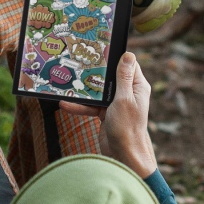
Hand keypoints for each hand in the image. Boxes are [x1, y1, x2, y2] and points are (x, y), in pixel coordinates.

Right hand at [60, 52, 157, 177]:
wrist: (123, 156)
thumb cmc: (127, 128)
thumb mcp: (124, 99)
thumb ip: (124, 78)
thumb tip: (128, 55)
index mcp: (137, 86)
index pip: (127, 64)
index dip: (114, 56)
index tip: (99, 48)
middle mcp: (128, 93)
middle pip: (110, 76)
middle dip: (94, 72)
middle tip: (78, 62)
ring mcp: (116, 103)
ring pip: (98, 91)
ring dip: (84, 90)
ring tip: (67, 83)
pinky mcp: (106, 114)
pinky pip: (92, 106)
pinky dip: (80, 106)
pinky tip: (66, 105)